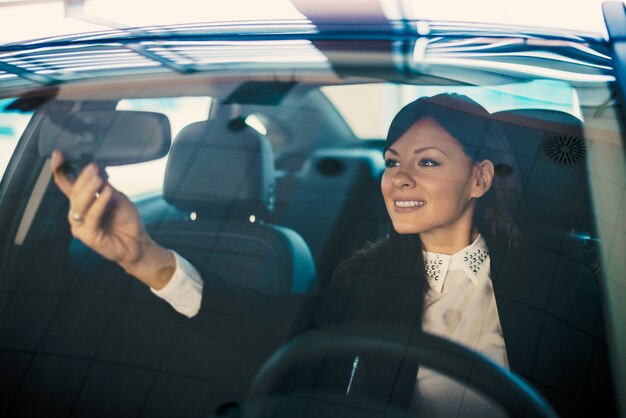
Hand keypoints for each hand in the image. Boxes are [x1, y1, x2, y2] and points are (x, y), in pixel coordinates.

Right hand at [51, 150, 174, 288]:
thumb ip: (106, 187)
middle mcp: (78, 213)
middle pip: (74, 192)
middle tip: (93, 168)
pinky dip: (99, 204)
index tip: (60, 154)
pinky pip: (91, 217)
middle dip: (83, 178)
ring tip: (99, 179)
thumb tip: (97, 172)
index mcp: (83, 202)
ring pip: (79, 204)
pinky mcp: (87, 236)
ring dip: (89, 189)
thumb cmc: (127, 221)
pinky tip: (107, 194)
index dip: (62, 169)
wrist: (137, 243)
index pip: (68, 184)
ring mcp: (80, 225)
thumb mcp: (118, 198)